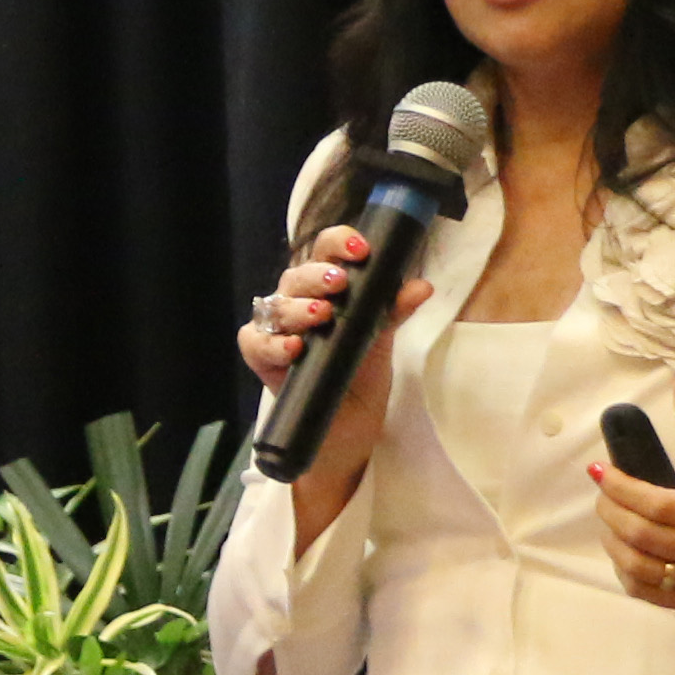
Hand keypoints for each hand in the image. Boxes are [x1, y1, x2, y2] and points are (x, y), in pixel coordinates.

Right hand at [240, 228, 428, 522]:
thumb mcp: (382, 343)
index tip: (361, 248)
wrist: (349, 432)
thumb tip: (421, 287)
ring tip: (321, 318)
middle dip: (315, 275)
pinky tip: (293, 349)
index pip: (325, 252)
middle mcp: (299, 304)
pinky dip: (271, 344)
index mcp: (328, 290)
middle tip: (339, 284)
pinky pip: (254, 342)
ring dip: (296, 308)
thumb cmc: (360, 379)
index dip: (338, 242)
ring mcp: (278, 331)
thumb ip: (393, 312)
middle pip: (296, 275)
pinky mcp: (262, 361)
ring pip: (274, 305)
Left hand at [588, 376, 674, 624]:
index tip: (600, 470)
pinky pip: (650, 594)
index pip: (656, 504)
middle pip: (641, 535)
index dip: (619, 487)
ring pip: (638, 568)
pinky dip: (627, 573)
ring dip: (612, 542)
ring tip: (610, 519)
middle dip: (609, 510)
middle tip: (603, 491)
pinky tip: (626, 551)